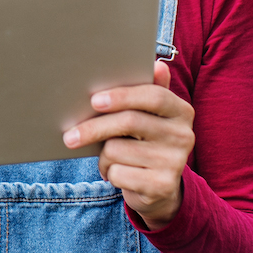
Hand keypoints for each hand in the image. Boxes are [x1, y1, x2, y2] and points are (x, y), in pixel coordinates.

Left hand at [63, 60, 194, 229]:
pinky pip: (119, 174)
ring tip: (106, 157)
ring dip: (102, 155)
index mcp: (181, 111)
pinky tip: (115, 173)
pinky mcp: (163, 185)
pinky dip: (108, 173)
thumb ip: (148, 90)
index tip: (94, 100)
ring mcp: (175, 162)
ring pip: (118, 150)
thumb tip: (158, 64)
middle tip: (69, 135)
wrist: (160, 187)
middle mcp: (183, 135)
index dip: (122, 96)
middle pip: (130, 122)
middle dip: (94, 128)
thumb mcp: (147, 116)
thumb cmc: (143, 141)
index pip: (153, 96)